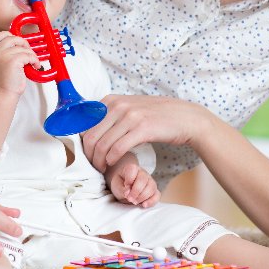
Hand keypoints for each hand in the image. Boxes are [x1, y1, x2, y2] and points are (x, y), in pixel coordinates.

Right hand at [0, 31, 40, 95]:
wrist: (4, 94)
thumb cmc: (7, 82)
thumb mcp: (4, 65)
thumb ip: (8, 54)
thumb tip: (23, 46)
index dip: (9, 35)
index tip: (18, 42)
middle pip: (12, 38)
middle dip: (23, 43)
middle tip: (28, 52)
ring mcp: (4, 56)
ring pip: (23, 48)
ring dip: (31, 55)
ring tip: (33, 62)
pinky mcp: (12, 61)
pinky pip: (28, 55)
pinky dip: (34, 60)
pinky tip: (35, 66)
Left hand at [83, 94, 214, 170]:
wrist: (185, 117)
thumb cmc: (156, 116)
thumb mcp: (129, 108)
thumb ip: (111, 115)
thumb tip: (88, 130)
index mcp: (111, 100)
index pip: (85, 124)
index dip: (83, 142)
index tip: (87, 154)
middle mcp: (118, 105)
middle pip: (91, 136)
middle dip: (89, 155)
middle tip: (93, 165)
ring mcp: (130, 116)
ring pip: (102, 144)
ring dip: (99, 161)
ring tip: (102, 168)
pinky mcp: (142, 128)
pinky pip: (118, 148)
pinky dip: (112, 159)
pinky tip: (113, 164)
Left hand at [109, 161, 159, 207]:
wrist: (125, 188)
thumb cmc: (120, 184)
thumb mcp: (116, 185)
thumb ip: (121, 188)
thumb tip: (128, 193)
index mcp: (132, 168)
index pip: (133, 170)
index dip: (129, 179)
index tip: (125, 186)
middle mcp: (143, 173)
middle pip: (143, 180)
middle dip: (136, 191)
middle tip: (129, 198)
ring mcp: (150, 182)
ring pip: (151, 188)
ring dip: (142, 197)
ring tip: (134, 202)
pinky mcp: (154, 191)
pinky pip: (157, 196)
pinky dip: (151, 201)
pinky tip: (144, 205)